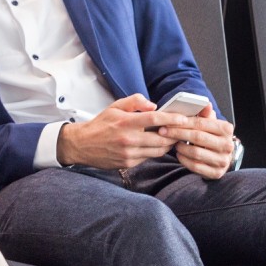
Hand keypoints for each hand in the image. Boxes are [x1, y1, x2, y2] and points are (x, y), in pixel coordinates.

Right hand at [54, 94, 189, 168]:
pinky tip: (156, 145)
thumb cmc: (100, 124)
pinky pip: (148, 158)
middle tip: (181, 130)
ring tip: (171, 138)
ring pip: (158, 151)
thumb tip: (153, 105)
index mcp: (126, 122)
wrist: (82, 144)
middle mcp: (128, 139)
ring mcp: (129, 153)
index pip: (155, 119)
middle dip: (174, 135)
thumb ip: (135, 101)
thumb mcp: (115, 106)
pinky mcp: (128, 163)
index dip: (172, 119)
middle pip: (161, 138)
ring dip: (167, 145)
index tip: (183, 119)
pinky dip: (155, 151)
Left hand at [157, 105, 237, 179]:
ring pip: (196, 153)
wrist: (220, 156)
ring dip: (180, 148)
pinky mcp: (216, 173)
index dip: (182, 123)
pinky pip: (196, 166)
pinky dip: (184, 160)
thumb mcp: (210, 123)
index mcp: (227, 129)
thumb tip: (206, 104)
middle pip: (197, 137)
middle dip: (177, 133)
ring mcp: (223, 160)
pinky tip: (179, 154)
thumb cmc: (211, 136)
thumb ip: (205, 114)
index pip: (201, 124)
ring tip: (174, 143)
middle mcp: (227, 145)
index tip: (167, 122)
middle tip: (163, 132)